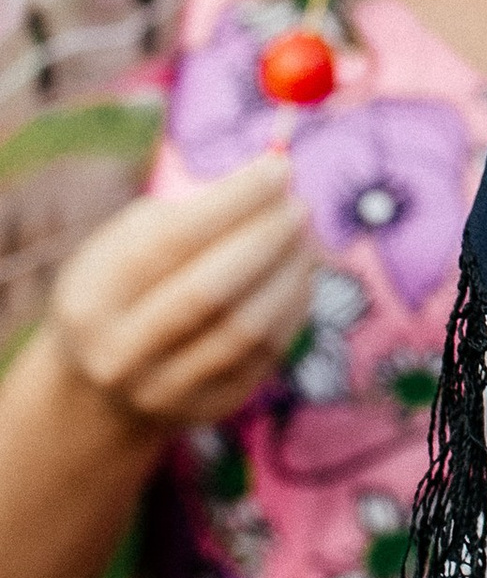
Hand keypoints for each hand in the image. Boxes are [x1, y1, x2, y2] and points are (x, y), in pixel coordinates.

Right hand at [46, 157, 321, 436]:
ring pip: (244, 329)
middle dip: (265, 239)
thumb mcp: (121, 249)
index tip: (278, 169)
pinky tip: (299, 276)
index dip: (231, 202)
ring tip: (305, 239)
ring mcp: (164, 390)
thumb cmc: (125, 291)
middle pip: (207, 291)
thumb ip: (181, 216)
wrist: (102, 389)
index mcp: (90, 301)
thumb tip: (266, 183)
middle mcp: (121, 354)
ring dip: (288, 275)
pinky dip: (292, 307)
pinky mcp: (209, 408)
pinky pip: (265, 354)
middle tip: (299, 205)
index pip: (168, 242)